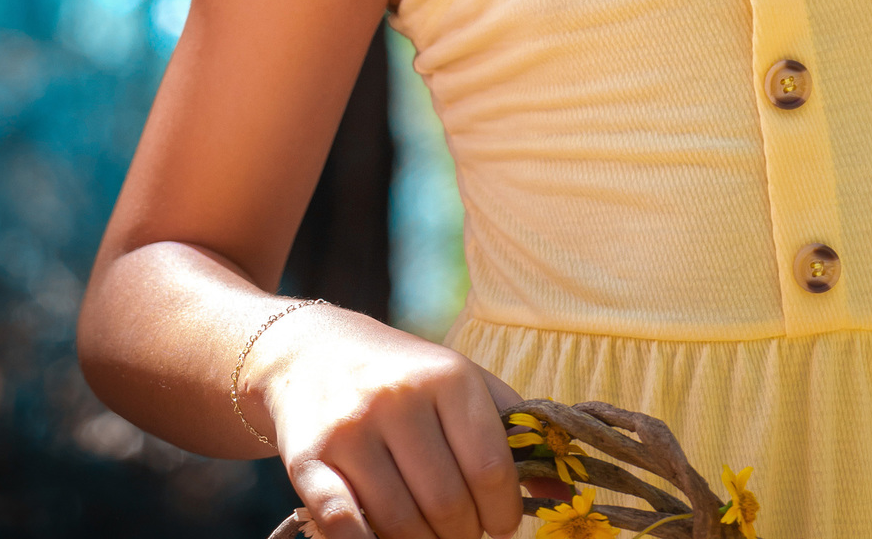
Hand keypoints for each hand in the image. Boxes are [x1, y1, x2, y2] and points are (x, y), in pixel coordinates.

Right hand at [243, 303, 523, 538]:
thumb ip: (514, 434)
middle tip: (461, 531)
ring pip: (402, 523)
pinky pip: (346, 527)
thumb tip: (563, 496)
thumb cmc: (405, 376)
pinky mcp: (309, 458)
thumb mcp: (462, 384)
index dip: (503, 513)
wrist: (312, 350)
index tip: (499, 523)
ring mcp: (352, 428)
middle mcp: (401, 398)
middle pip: (448, 504)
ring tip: (429, 535)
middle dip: (463, 534)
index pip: (492, 469)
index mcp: (449, 377)